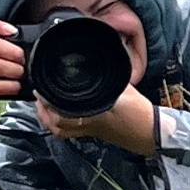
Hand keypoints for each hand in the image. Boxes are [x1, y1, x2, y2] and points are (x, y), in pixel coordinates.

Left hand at [36, 85, 162, 156]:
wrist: (150, 132)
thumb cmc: (139, 111)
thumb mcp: (124, 86)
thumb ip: (111, 73)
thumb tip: (106, 55)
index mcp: (92, 113)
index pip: (62, 110)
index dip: (47, 101)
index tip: (41, 89)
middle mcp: (87, 124)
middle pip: (56, 122)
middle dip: (43, 109)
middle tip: (39, 94)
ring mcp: (88, 131)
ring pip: (60, 130)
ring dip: (48, 119)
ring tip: (43, 105)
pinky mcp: (92, 134)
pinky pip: (68, 133)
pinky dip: (58, 126)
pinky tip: (57, 116)